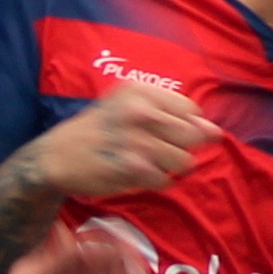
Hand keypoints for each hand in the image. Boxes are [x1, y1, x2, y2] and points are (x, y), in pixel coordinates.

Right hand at [32, 82, 219, 198]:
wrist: (56, 156)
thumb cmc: (97, 130)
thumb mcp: (126, 106)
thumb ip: (169, 114)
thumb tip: (216, 131)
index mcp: (140, 91)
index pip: (190, 109)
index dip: (187, 126)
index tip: (168, 134)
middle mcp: (140, 111)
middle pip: (192, 135)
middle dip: (183, 149)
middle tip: (158, 152)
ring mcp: (136, 140)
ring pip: (183, 160)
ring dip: (171, 168)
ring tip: (149, 164)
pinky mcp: (131, 167)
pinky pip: (165, 180)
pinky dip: (158, 182)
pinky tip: (140, 175)